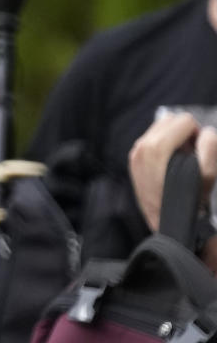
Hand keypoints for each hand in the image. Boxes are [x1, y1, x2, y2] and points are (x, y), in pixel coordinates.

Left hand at [128, 112, 216, 230]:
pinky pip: (151, 138)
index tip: (200, 151)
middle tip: (192, 153)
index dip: (199, 134)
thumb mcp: (206, 175)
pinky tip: (170, 161)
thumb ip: (210, 148)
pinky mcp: (133, 159)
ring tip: (182, 157)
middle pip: (171, 120)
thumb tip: (207, 132)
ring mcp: (135, 153)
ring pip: (160, 127)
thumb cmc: (188, 200)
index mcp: (156, 147)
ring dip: (175, 136)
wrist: (167, 222)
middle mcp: (141, 147)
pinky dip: (164, 143)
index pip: (185, 121)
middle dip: (186, 133)